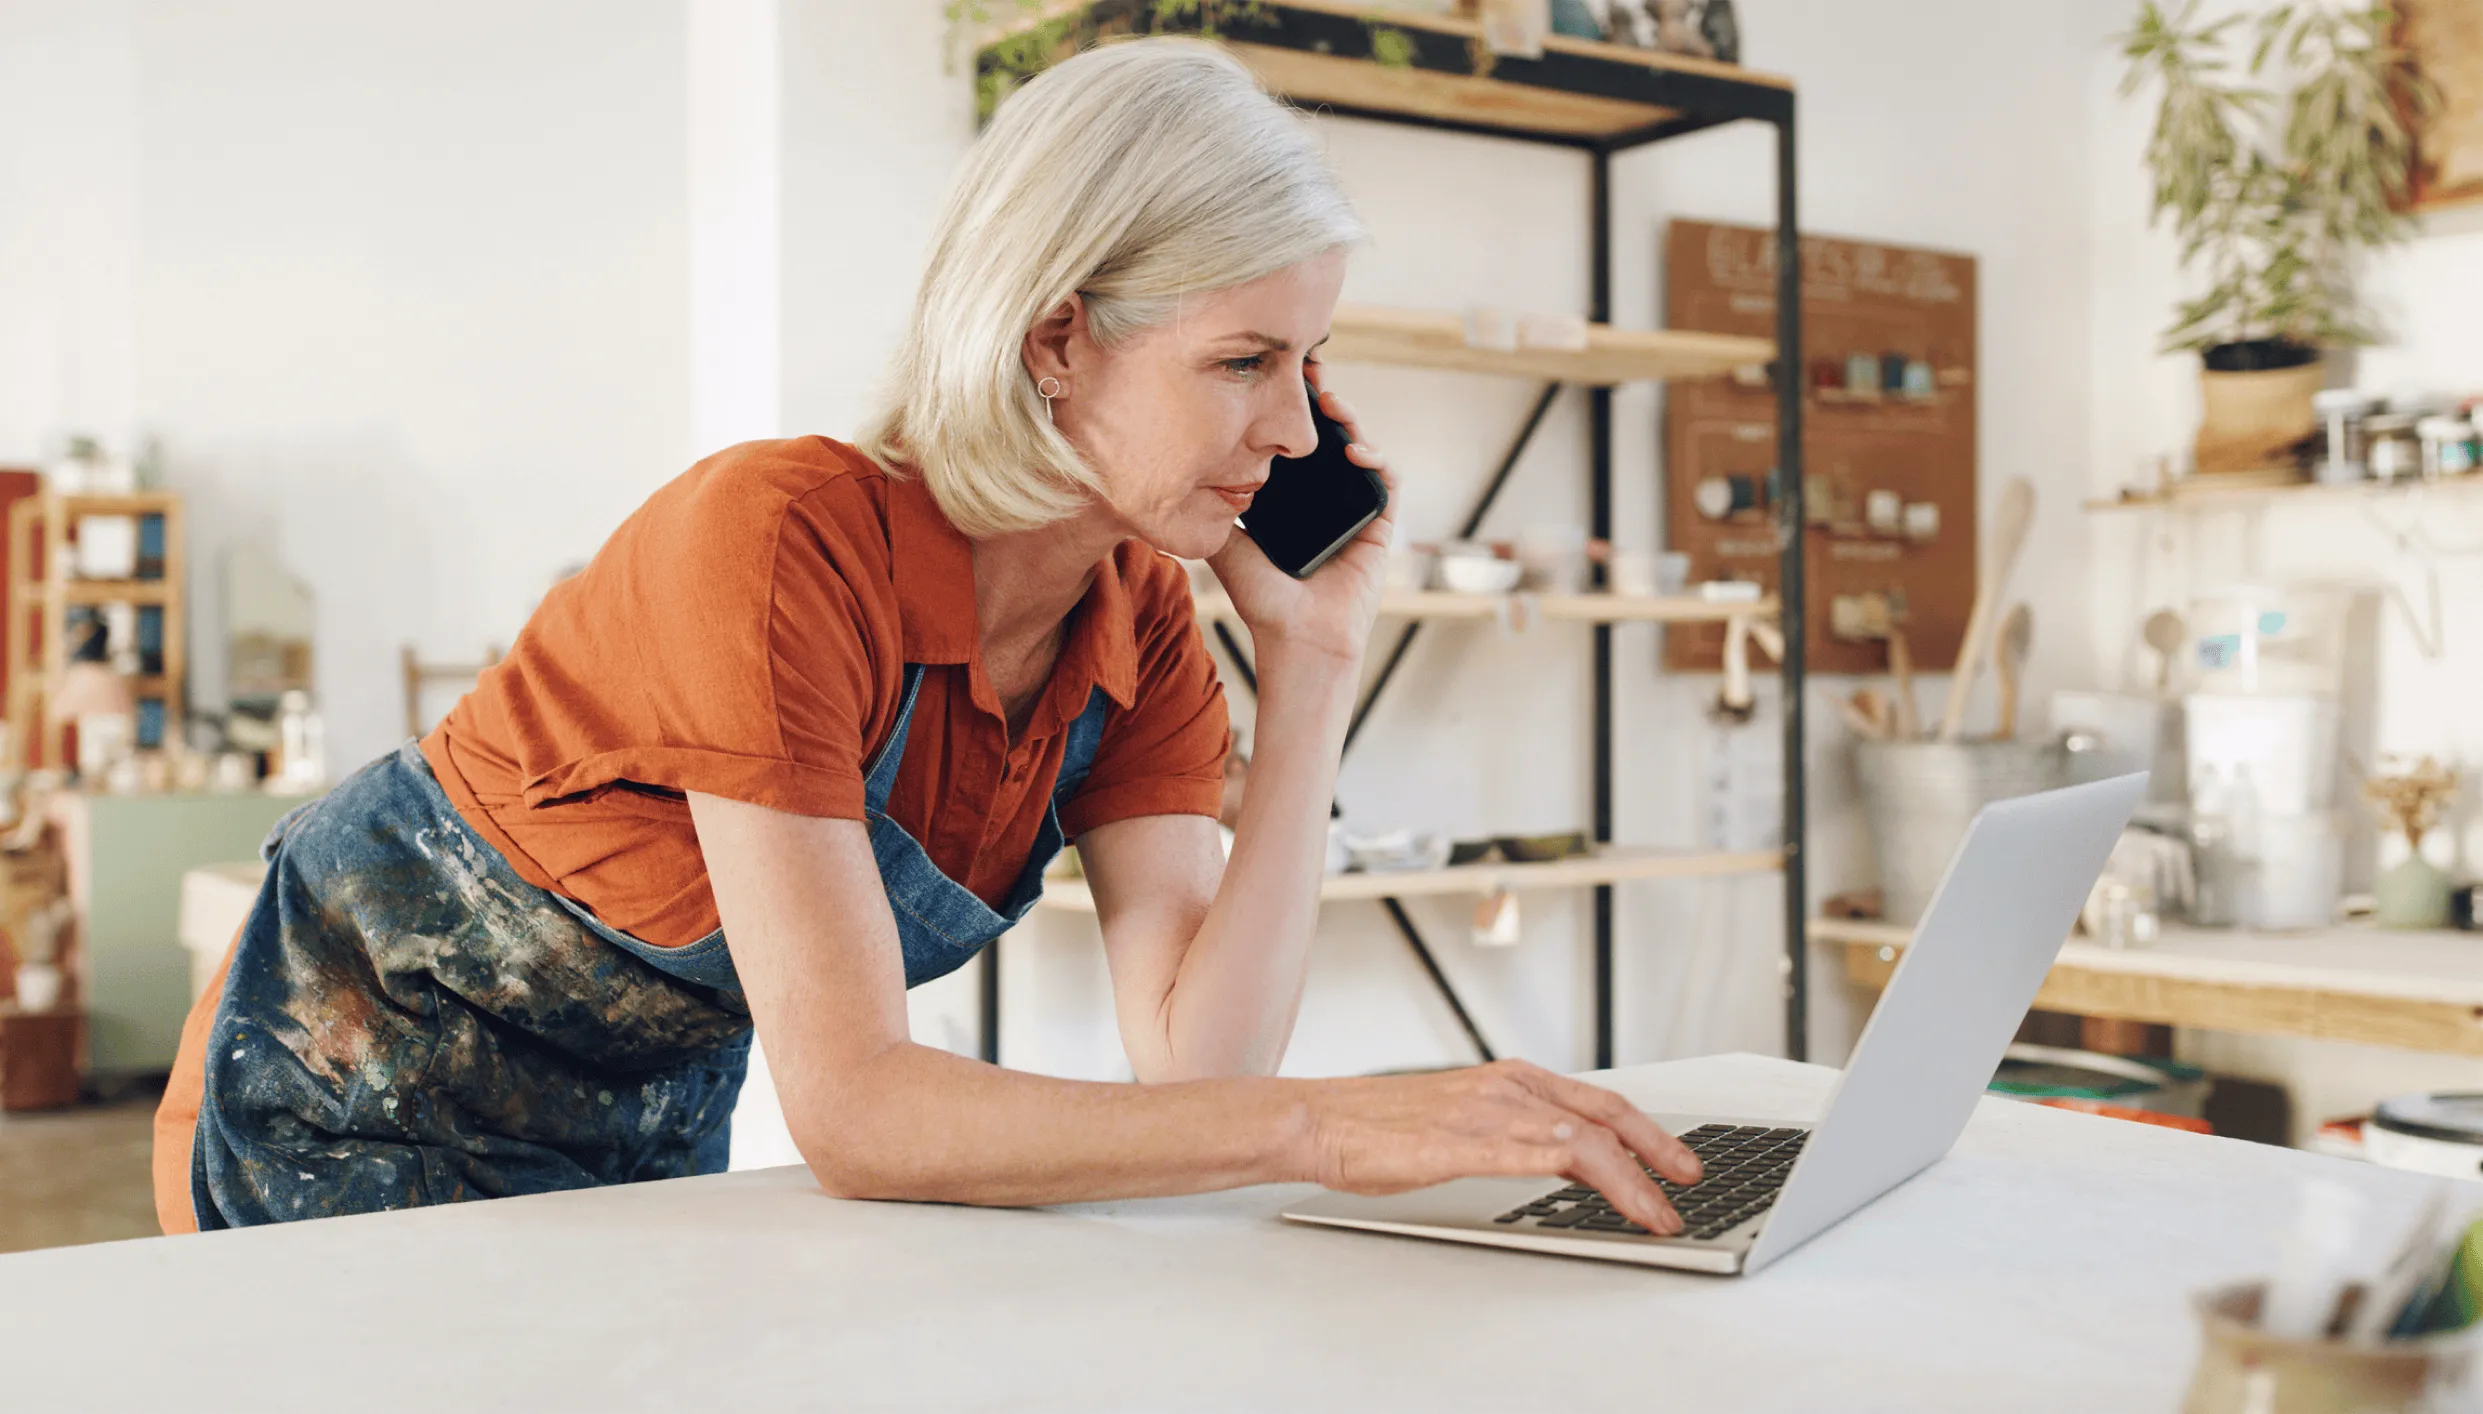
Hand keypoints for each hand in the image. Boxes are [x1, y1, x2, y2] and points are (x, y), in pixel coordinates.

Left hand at [1207, 365, 1395, 666]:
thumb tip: (1176, 475)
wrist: (1296, 639)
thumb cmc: (1263, 600)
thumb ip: (1209, 508)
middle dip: (1322, 399)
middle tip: (1309, 368)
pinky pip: (1387, 482)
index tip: (1275, 379)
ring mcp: (1355, 510)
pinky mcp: (1380, 526)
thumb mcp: (1225, 542)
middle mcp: (1326, 500)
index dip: (1289, 410)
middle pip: (1329, 436)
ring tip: (1330, 399)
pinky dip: (1375, 459)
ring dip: (1350, 419)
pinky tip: (1353, 448)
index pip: (1295, 443)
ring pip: (1361, 448)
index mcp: (1294, 500)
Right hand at [1294, 1059, 1703, 1234]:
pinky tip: (1607, 1193)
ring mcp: (1488, 1113)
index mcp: (1508, 1079)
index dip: (1644, 1131)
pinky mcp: (1465, 1144)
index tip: (1674, 1160)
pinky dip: (1588, 1174)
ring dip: (1632, 1177)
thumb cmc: (1379, 1127)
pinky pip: (1539, 1154)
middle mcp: (1507, 1088)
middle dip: (1657, 1149)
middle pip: (1604, 1114)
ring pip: (1583, 1137)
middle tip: (1689, 1181)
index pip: (1596, 1100)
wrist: (1322, 1121)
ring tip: (1658, 1210)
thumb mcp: (1458, 1121)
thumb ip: (1506, 1133)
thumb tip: (1549, 1158)